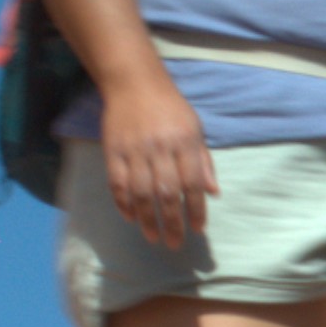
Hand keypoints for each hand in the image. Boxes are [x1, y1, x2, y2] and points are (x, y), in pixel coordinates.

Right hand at [97, 81, 211, 252]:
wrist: (134, 83)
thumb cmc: (171, 108)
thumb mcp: (195, 129)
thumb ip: (203, 162)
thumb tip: (213, 193)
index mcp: (185, 142)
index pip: (193, 183)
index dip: (196, 209)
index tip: (198, 229)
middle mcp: (160, 147)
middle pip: (167, 193)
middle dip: (172, 222)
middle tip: (174, 243)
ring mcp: (134, 150)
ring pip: (141, 192)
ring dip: (147, 218)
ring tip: (153, 237)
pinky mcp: (112, 150)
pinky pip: (117, 183)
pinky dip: (124, 203)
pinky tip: (131, 217)